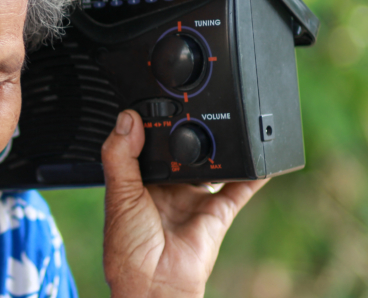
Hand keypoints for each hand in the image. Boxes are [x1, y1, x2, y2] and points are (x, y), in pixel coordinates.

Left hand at [101, 110, 267, 297]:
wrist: (154, 284)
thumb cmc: (128, 248)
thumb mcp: (118, 194)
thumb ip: (120, 155)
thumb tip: (127, 119)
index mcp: (138, 181)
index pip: (146, 145)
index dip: (150, 126)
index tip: (155, 100)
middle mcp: (167, 188)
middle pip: (181, 151)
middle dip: (187, 131)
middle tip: (191, 105)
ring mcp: (193, 199)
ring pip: (211, 165)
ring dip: (217, 147)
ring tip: (222, 119)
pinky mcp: (217, 213)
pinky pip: (239, 189)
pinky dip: (253, 174)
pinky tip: (261, 156)